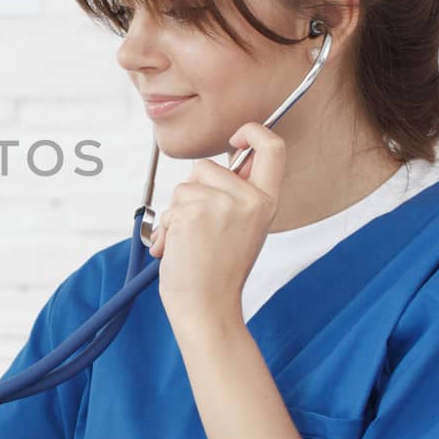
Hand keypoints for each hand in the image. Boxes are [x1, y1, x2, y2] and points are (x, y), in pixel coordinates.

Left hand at [148, 123, 284, 328]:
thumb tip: (232, 157)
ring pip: (184, 187)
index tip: (236, 138)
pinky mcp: (194, 211)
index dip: (253, 131)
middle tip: (201, 228)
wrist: (206, 306)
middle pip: (207, 167)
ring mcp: (222, 204)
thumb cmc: (218, 272)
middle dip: (193, 192)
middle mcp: (249, 200)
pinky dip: (166, 227)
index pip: (272, 148)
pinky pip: (169, 206)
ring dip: (178, 212)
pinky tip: (178, 248)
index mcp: (266, 202)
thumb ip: (239, 195)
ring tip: (191, 242)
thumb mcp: (244, 228)